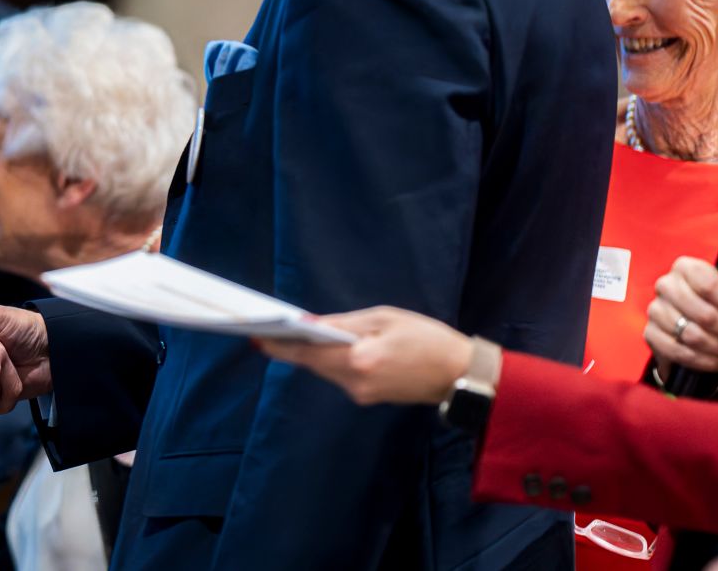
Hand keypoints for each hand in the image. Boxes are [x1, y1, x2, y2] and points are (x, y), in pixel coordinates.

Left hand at [257, 307, 472, 404]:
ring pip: (326, 371)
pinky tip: (329, 347)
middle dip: (293, 347)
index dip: (280, 345)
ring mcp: (362, 394)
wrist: (461, 375)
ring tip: (297, 334)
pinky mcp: (369, 398)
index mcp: (359, 360)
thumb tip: (307, 324)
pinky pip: (342, 376)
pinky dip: (332, 362)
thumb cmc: (426, 338)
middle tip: (269, 330)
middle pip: (313, 364)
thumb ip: (343, 323)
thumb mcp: (384, 319)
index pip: (308, 353)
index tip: (257, 336)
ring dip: (314, 354)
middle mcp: (355, 382)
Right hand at [645, 255, 717, 378]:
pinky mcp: (651, 333)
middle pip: (704, 315)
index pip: (710, 286)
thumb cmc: (713, 302)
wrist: (689, 317)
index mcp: (685, 268)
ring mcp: (656, 310)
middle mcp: (666, 286)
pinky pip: (679, 352)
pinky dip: (704, 361)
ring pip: (693, 336)